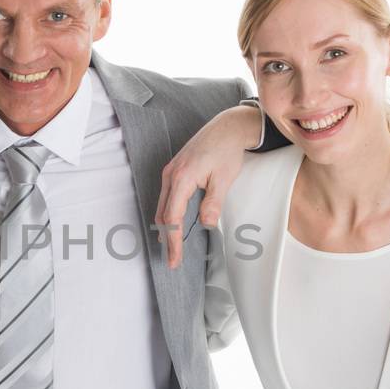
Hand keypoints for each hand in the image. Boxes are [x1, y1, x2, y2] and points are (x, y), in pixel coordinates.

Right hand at [155, 104, 262, 268]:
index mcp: (182, 178)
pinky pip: (166, 197)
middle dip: (167, 239)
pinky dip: (167, 214)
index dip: (173, 240)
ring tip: (172, 247)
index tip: (175, 258)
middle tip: (173, 260)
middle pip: (163, 214)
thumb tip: (206, 224)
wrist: (226, 128)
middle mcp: (170, 175)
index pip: (172, 217)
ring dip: (165, 227)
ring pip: (162, 206)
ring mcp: (170, 172)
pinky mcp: (173, 171)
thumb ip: (213, 202)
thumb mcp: (224, 179)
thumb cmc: (226, 151)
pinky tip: (173, 224)